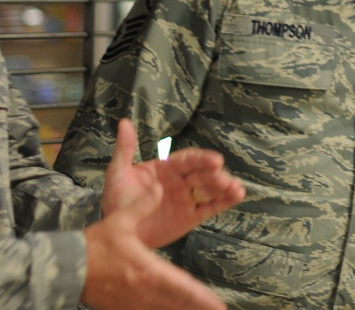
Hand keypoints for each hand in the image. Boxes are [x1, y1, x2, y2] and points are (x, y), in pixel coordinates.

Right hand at [81, 193, 226, 309]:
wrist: (66, 268)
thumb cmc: (95, 245)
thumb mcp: (120, 221)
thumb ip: (143, 205)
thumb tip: (159, 186)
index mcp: (147, 269)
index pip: (181, 286)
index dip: (201, 298)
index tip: (218, 305)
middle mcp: (144, 290)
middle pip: (178, 302)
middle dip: (199, 307)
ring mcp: (133, 302)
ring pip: (165, 309)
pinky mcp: (123, 307)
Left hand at [100, 119, 244, 248]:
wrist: (118, 232)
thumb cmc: (117, 201)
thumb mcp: (118, 173)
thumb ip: (125, 149)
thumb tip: (124, 122)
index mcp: (166, 167)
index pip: (188, 160)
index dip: (202, 159)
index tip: (215, 160)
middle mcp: (180, 180)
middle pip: (202, 174)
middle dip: (214, 175)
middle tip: (222, 177)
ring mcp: (187, 198)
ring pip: (209, 189)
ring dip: (224, 186)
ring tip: (236, 188)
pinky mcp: (191, 216)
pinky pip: (210, 207)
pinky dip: (224, 202)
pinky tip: (237, 195)